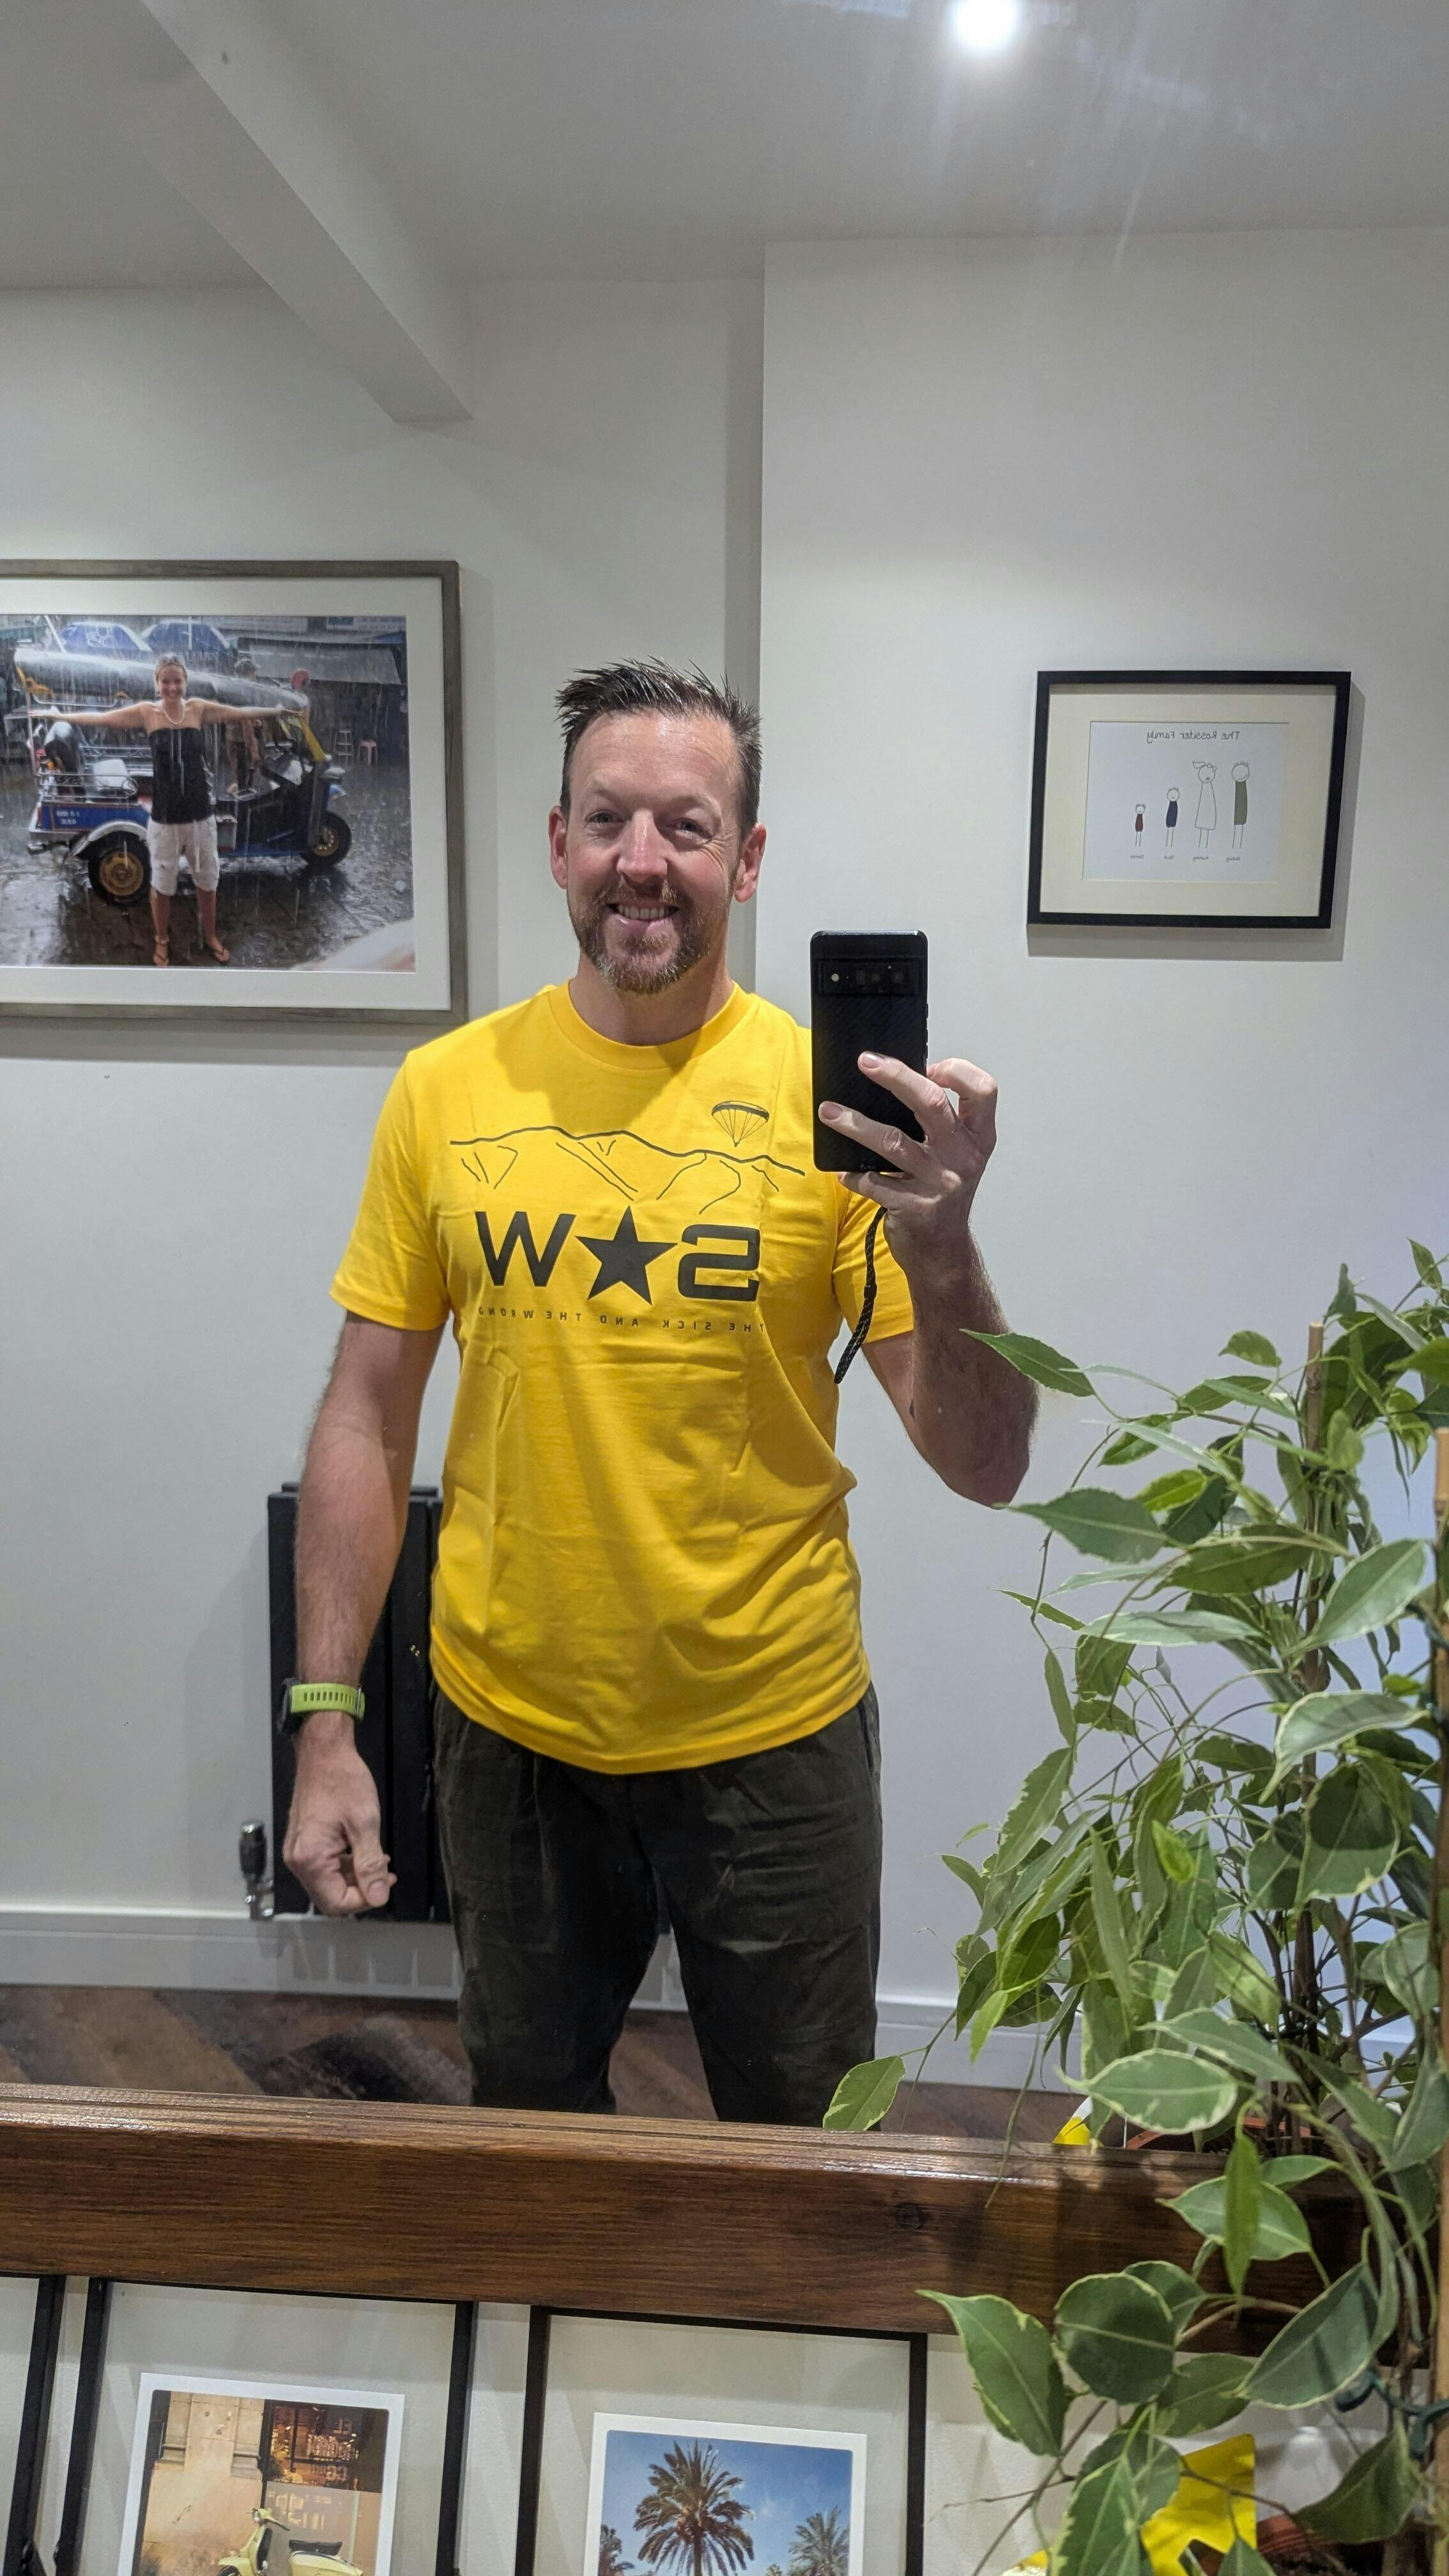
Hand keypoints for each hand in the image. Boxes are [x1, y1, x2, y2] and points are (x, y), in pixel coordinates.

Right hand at [282, 1714, 395, 1914]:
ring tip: (379, 1861)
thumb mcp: (365, 1823)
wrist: (323, 1753)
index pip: (337, 1903)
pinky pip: (323, 1868)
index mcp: (310, 1858)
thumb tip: (379, 1897)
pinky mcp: (302, 1844)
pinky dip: (344, 1866)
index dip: (365, 1899)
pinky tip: (362, 1852)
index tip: (386, 1882)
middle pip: (330, 1897)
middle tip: (385, 1873)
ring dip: (354, 1879)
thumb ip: (371, 1864)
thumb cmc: (343, 1781)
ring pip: (328, 1883)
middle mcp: (297, 1860)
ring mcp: (297, 1852)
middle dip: (360, 1891)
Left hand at [818, 1053, 998, 1292]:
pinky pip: (873, 1182)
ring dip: (855, 1123)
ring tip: (829, 1111)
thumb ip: (939, 1124)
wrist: (943, 1252)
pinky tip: (842, 1171)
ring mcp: (938, 1183)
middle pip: (931, 1103)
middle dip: (895, 1076)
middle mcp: (963, 1158)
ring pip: (892, 1141)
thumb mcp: (955, 1156)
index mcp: (978, 1138)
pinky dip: (853, 1175)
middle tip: (866, 1062)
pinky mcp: (913, 1207)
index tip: (929, 1066)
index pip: (982, 1091)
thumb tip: (897, 1081)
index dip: (957, 1071)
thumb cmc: (944, 1194)